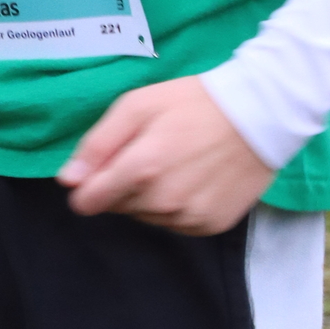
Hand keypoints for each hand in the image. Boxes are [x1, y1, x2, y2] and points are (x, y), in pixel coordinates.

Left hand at [58, 74, 273, 235]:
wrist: (261, 114)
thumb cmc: (193, 103)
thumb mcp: (137, 106)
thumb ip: (96, 145)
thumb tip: (68, 182)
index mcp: (140, 170)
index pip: (87, 202)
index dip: (90, 184)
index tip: (106, 166)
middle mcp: (162, 202)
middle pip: (117, 208)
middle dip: (123, 184)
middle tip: (152, 151)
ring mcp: (188, 217)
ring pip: (146, 217)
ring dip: (150, 196)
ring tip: (176, 162)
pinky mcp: (210, 225)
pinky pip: (176, 223)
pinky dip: (178, 206)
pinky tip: (195, 178)